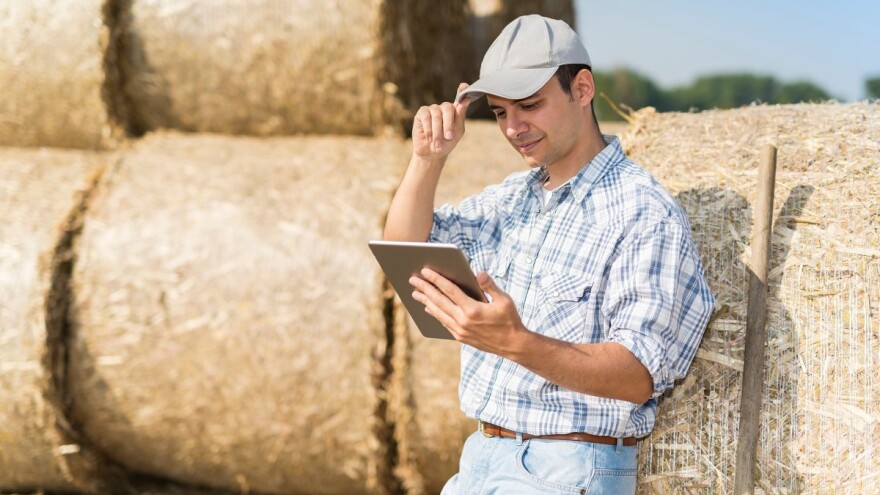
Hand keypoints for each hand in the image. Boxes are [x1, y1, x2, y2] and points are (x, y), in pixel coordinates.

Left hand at [410, 268, 526, 356]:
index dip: (436, 279)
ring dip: (425, 302)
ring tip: (415, 293)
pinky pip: (443, 322)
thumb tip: (479, 273)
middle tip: (413, 280)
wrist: (513, 346)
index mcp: (473, 309)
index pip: (450, 290)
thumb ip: (490, 286)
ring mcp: (460, 330)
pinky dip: (435, 313)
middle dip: (425, 289)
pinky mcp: (460, 337)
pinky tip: (428, 307)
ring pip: (438, 313)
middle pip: (439, 301)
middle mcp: (463, 321)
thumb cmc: (510, 320)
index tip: (425, 271)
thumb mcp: (504, 300)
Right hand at [411, 83, 472, 159]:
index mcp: (455, 111)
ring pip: (436, 115)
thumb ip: (460, 117)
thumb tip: (464, 102)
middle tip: (449, 137)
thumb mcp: (457, 133)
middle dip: (448, 124)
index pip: (460, 98)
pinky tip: (429, 138)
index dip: (462, 91)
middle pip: (447, 107)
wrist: (431, 153)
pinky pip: (426, 118)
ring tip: (437, 143)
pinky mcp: (422, 113)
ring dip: (437, 131)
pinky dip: (429, 130)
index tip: (464, 86)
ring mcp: (432, 109)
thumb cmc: (446, 143)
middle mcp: (443, 108)